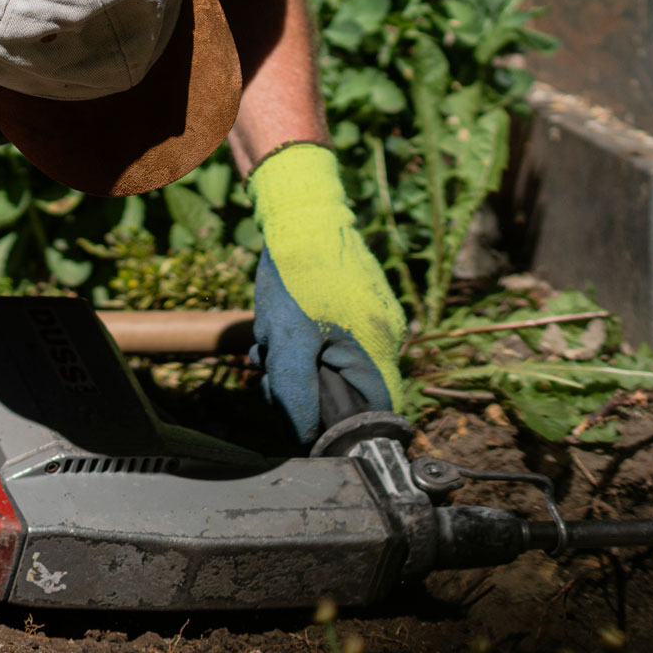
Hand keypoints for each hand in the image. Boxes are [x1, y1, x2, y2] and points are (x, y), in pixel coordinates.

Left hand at [246, 144, 406, 443]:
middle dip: (306, 393)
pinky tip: (275, 333)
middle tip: (270, 377)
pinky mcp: (355, 308)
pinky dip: (301, 348)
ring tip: (267, 348)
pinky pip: (331, 345)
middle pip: (350, 392)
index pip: (379, 410)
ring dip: (295, 370)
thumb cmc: (298, 277)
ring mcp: (370, 321)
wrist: (303, 217)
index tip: (310, 427)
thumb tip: (305, 435)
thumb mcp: (288, 342)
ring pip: (333, 368)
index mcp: (379, 349)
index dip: (347, 426)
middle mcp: (385, 338)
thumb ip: (297, 393)